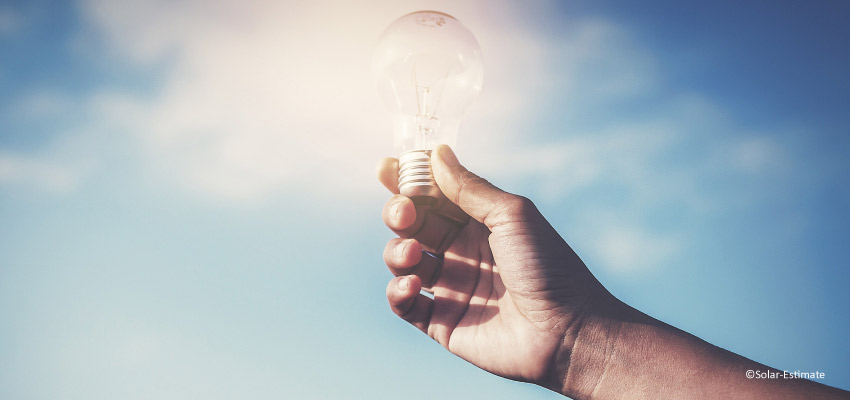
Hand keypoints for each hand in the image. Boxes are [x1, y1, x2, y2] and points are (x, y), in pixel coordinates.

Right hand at [377, 145, 617, 387]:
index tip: (386, 168)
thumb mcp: (511, 215)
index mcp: (478, 223)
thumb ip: (468, 188)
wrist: (568, 330)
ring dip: (397, 252)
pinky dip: (398, 292)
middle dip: (399, 214)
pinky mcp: (443, 323)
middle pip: (412, 226)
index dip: (407, 182)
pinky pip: (405, 305)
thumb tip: (437, 152)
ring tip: (415, 254)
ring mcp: (451, 288)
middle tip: (404, 213)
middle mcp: (461, 252)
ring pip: (403, 262)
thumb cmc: (549, 266)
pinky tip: (413, 286)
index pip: (433, 196)